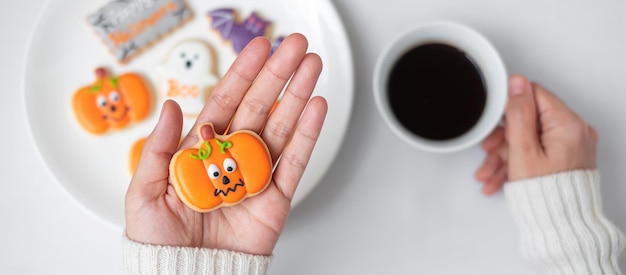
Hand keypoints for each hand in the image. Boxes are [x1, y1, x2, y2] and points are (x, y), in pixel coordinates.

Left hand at [125, 33, 326, 254]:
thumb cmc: (160, 242)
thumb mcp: (145, 191)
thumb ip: (159, 148)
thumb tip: (172, 107)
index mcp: (202, 151)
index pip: (226, 103)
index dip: (243, 74)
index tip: (259, 48)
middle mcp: (233, 158)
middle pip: (259, 107)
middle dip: (277, 75)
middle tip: (294, 46)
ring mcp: (257, 176)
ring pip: (283, 127)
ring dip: (298, 95)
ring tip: (312, 67)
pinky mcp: (277, 199)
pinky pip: (296, 163)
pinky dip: (308, 135)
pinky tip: (316, 107)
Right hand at [475, 74, 597, 194]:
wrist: (561, 226)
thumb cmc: (545, 194)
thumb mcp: (522, 150)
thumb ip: (518, 113)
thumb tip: (517, 83)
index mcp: (568, 124)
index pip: (533, 95)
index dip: (509, 109)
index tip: (497, 125)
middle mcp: (575, 131)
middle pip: (529, 120)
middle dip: (504, 138)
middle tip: (489, 151)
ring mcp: (572, 145)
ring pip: (530, 138)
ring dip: (506, 154)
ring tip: (490, 172)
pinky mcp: (567, 157)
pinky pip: (538, 151)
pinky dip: (519, 162)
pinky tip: (503, 176)